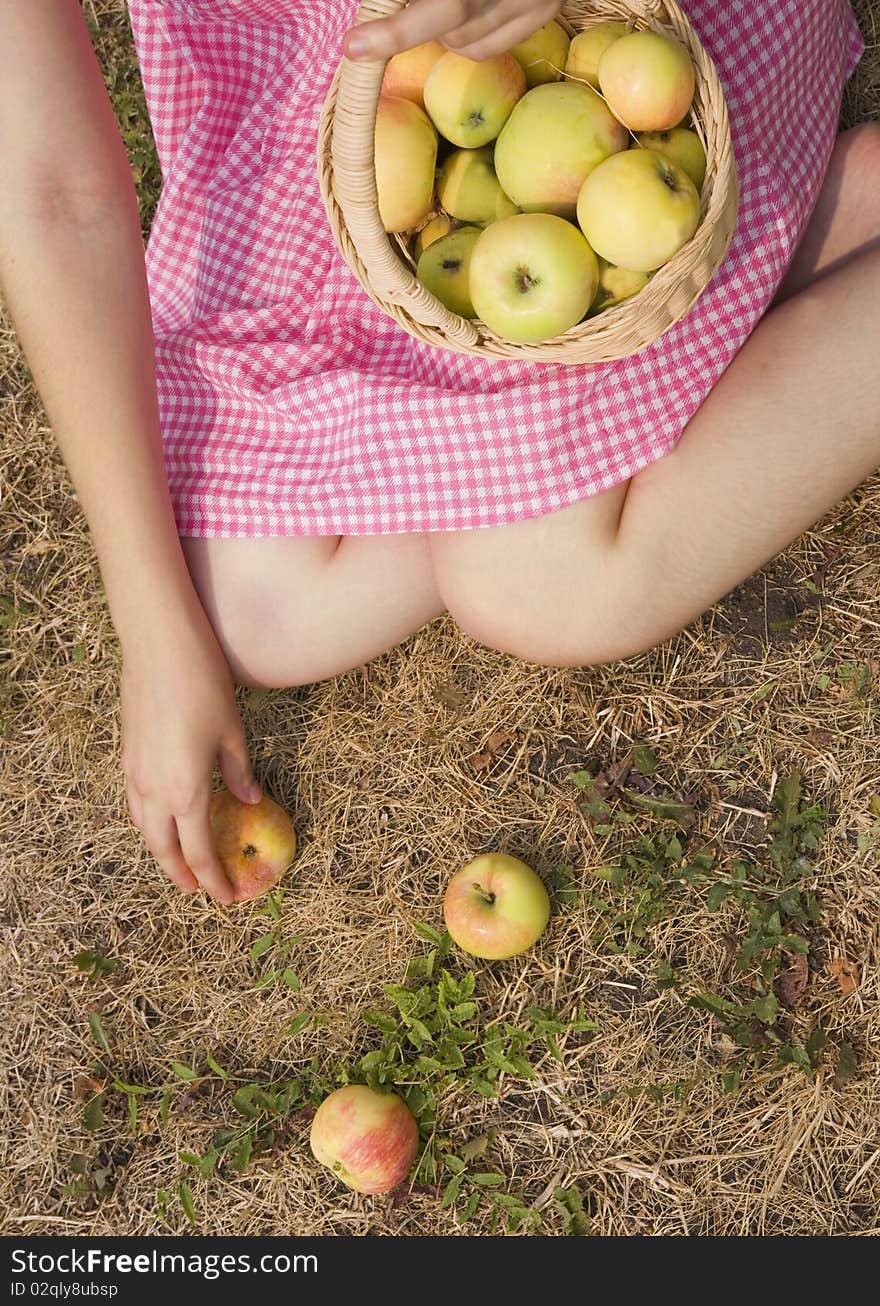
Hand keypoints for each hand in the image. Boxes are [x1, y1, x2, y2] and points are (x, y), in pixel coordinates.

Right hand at [120, 621, 260, 904]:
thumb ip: (240, 773)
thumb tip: (249, 800)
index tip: (229, 898)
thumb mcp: (233, 733)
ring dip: (163, 850)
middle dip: (184, 875)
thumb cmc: (204, 686)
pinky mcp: (127, 756)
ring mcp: (135, 773)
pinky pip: (136, 803)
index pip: (199, 853)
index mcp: (186, 793)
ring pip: (144, 828)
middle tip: (202, 889)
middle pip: (165, 849)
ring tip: (181, 861)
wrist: (159, 646)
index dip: (214, 879)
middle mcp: (154, 791)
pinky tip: (163, 817)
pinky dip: (150, 822)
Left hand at [344, 0, 564, 62]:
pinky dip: (461, 38)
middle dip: (407, 28)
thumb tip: (384, 0)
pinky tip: (457, 13)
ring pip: (464, 43)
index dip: (395, 31)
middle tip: (373, 34)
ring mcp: (534, 0)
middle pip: (450, 24)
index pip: (445, 5)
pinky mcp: (545, 11)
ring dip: (437, 29)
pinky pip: (487, 46)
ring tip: (429, 2)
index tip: (355, 46)